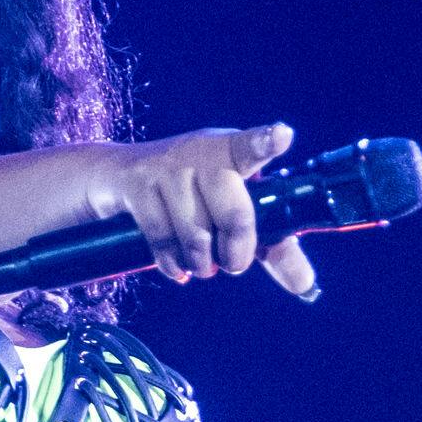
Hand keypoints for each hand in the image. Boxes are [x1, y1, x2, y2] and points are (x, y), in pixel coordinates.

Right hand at [85, 123, 318, 297]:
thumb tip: (304, 285)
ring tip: (202, 264)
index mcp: (233, 150)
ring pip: (196, 234)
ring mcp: (167, 167)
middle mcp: (202, 153)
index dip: (267, 141)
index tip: (282, 135)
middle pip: (234, 213)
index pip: (253, 145)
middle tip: (234, 264)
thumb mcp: (232, 207)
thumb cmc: (193, 192)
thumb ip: (272, 244)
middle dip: (237, 250)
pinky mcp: (137, 184)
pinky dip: (173, 263)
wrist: (118, 173)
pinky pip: (162, 239)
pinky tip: (179, 266)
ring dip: (201, 262)